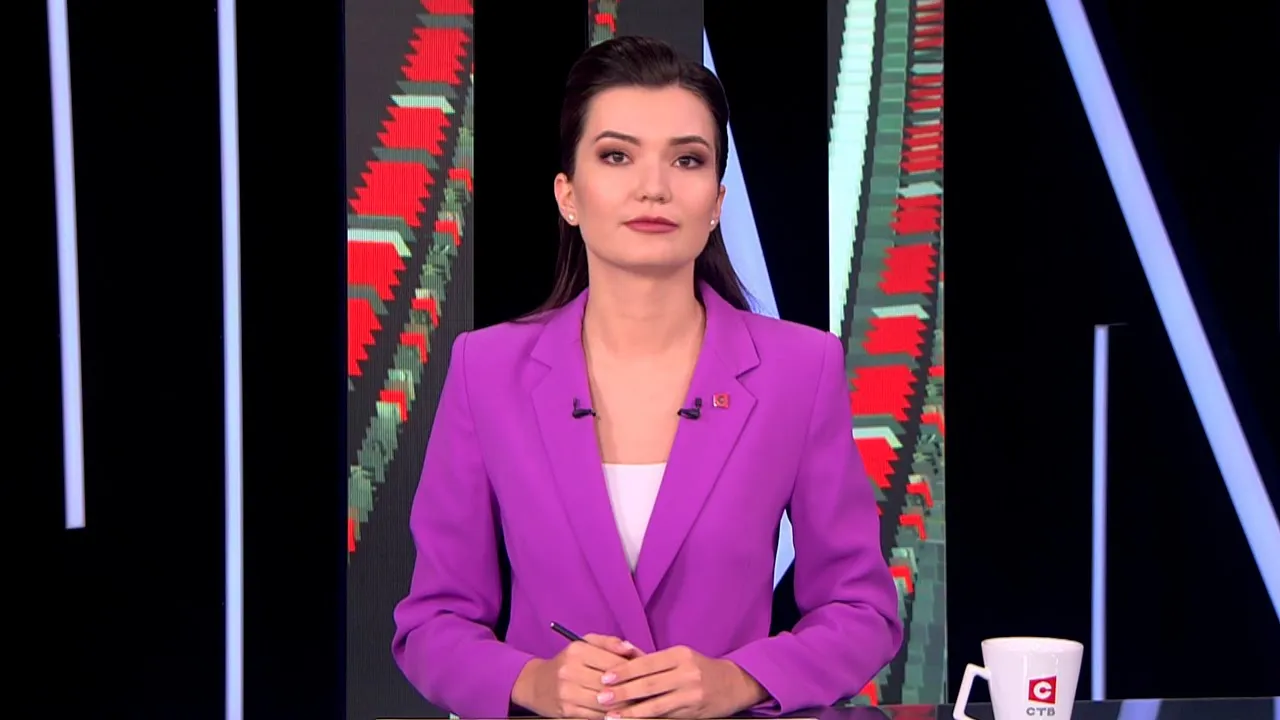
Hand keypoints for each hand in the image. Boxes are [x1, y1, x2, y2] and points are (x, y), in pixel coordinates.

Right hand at [512, 634, 644, 718]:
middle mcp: (570, 671)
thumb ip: (610, 643)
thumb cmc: (568, 661)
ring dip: (626, 706)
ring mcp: (567, 693)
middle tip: (651, 693)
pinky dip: (613, 716)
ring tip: (642, 705)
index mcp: (577, 651)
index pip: (615, 662)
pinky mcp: (567, 712)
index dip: (635, 670)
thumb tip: (632, 649)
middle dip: (634, 690)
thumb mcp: (585, 644)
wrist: (536, 684)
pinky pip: (597, 716)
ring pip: (607, 703)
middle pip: (612, 685)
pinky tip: (623, 714)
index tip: (650, 675)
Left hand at [597, 645, 766, 717]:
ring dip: (631, 712)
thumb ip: (653, 661)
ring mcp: (691, 695)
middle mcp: (687, 674)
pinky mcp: (694, 713)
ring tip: (611, 716)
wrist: (734, 684)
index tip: (604, 678)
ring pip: (656, 705)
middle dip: (623, 693)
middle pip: (649, 684)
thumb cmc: (699, 668)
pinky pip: (666, 718)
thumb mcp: (680, 657)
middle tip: (601, 698)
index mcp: (680, 655)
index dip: (624, 671)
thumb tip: (620, 661)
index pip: (647, 663)